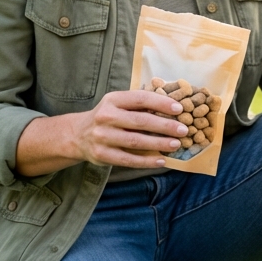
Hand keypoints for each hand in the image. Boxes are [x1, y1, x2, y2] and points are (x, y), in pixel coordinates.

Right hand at [15, 88, 192, 176]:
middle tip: (183, 129)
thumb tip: (173, 106)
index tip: (179, 109)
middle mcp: (106, 117)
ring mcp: (102, 137)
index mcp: (112, 100)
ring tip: (176, 144)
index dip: (160, 103)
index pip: (140, 99)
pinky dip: (146, 161)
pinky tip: (161, 160)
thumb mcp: (118, 104)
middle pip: (140, 121)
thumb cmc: (108, 117)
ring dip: (158, 143)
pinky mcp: (102, 155)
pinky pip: (128, 159)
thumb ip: (139, 104)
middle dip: (164, 126)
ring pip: (135, 142)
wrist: (78, 135)